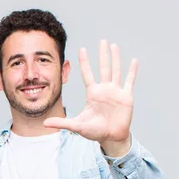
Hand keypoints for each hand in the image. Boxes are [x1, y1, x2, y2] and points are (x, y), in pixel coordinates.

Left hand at [44, 40, 137, 155]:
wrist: (111, 137)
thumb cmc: (94, 131)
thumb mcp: (76, 126)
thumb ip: (61, 123)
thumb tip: (44, 123)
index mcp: (93, 93)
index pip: (87, 74)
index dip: (85, 62)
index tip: (82, 49)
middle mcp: (104, 89)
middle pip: (103, 67)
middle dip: (102, 54)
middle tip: (102, 40)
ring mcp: (115, 92)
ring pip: (116, 70)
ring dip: (116, 58)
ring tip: (114, 46)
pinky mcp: (126, 96)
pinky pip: (130, 81)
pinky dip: (132, 71)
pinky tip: (134, 61)